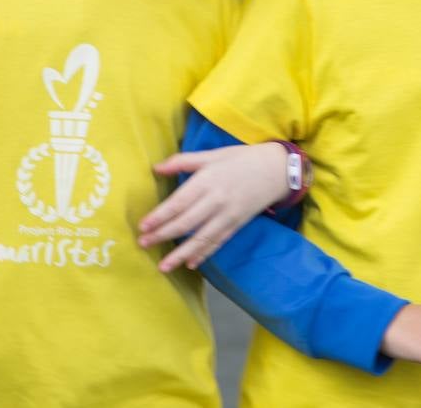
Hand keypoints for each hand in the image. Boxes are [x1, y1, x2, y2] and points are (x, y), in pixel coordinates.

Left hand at [138, 142, 288, 271]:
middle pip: (186, 222)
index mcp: (208, 179)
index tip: (142, 227)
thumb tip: (156, 168)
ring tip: (163, 266)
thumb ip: (183, 161)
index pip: (179, 202)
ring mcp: (228, 215)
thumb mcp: (213, 154)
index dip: (160, 216)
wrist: (277, 169)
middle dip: (163, 235)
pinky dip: (204, 254)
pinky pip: (218, 242)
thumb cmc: (242, 158)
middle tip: (143, 245)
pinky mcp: (237, 224)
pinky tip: (190, 263)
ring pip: (201, 238)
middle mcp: (217, 199)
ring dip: (180, 254)